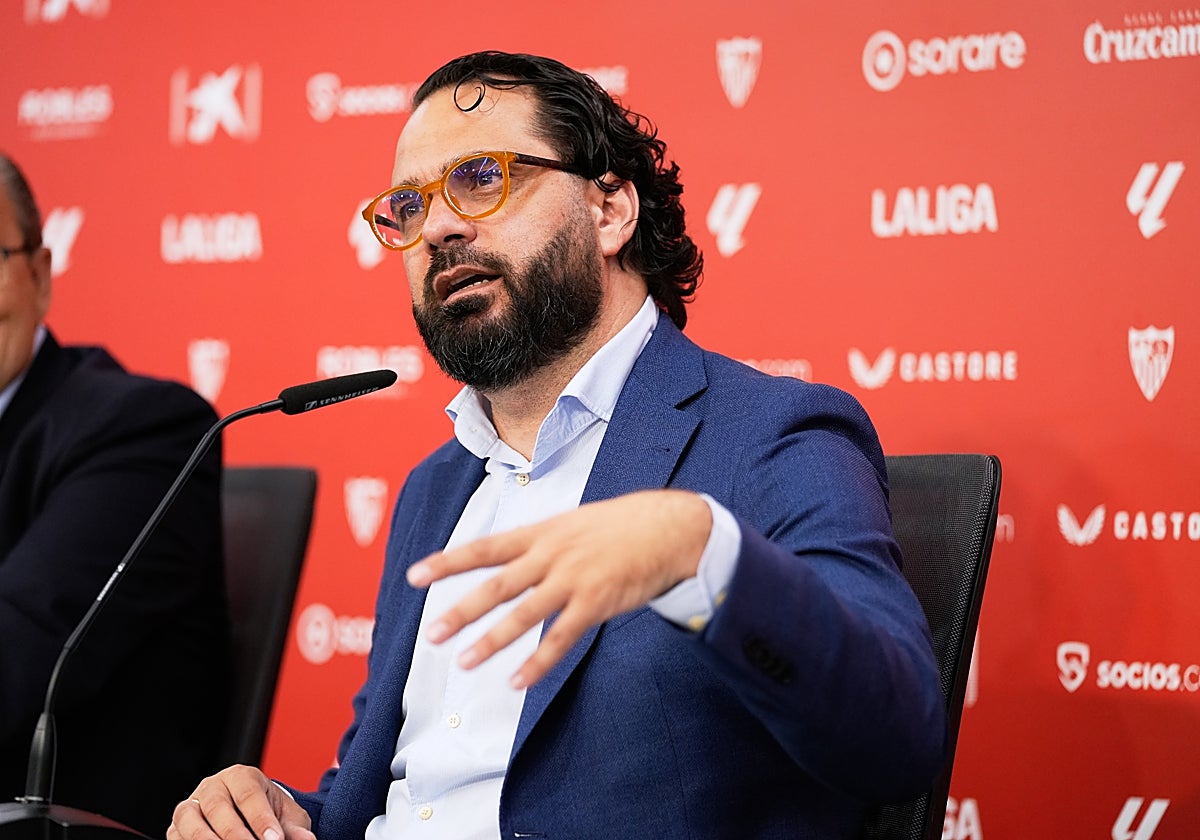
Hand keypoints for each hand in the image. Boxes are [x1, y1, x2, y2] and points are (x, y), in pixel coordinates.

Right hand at [166, 765, 314, 839]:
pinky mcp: (177, 827)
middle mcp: (212, 786)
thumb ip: (294, 828)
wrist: (248, 815)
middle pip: (218, 807)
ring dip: (207, 839)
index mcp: (242, 776)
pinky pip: (177, 836)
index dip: (261, 819)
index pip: (249, 796)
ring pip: (190, 820)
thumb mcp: (286, 817)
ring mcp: (191, 806)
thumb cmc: (268, 813)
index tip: (274, 839)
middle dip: (235, 833)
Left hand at [405, 489, 710, 687]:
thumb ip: (541, 541)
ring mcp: (574, 579)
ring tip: (465, 663)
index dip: (449, 561)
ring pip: (525, 615)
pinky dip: (538, 662)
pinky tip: (516, 681)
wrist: (671, 527)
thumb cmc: (622, 526)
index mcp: (542, 532)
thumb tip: (512, 556)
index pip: (486, 548)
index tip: (415, 575)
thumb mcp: (574, 522)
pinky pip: (562, 638)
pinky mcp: (597, 603)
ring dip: (492, 640)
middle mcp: (552, 555)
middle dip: (462, 610)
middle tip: (430, 634)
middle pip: (497, 585)